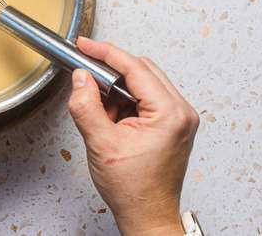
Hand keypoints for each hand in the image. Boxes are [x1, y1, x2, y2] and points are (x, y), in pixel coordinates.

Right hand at [68, 39, 198, 235]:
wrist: (147, 216)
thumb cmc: (134, 190)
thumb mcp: (101, 145)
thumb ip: (86, 107)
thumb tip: (80, 80)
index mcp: (170, 114)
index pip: (135, 68)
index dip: (106, 53)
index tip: (86, 46)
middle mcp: (180, 113)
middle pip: (142, 71)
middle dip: (110, 72)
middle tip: (85, 77)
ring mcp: (178, 119)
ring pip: (142, 84)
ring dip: (116, 90)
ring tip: (100, 114)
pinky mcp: (171, 126)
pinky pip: (144, 100)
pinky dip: (123, 103)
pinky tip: (111, 120)